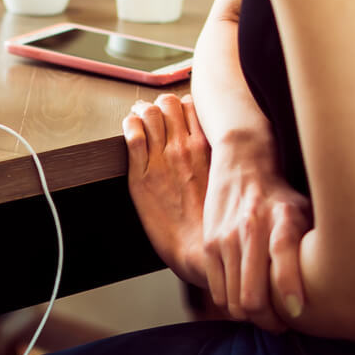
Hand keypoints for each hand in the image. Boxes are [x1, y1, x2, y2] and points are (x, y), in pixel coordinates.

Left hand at [123, 94, 211, 287]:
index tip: (176, 113)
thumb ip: (218, 159)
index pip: (191, 105)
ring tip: (140, 120)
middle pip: (168, 103)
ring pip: (149, 113)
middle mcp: (184, 148)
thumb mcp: (226, 183)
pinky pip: (132, 134)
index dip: (181, 106)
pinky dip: (129, 126)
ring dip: (142, 113)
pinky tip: (131, 130)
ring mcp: (161, 160)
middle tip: (155, 116)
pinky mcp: (141, 175)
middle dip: (159, 106)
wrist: (201, 252)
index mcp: (208, 149)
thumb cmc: (215, 224)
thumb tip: (213, 145)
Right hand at [202, 129, 311, 330]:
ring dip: (251, 316)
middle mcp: (251, 228)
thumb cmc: (280, 195)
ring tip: (266, 313)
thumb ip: (311, 247)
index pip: (282, 256)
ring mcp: (225, 238)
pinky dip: (231, 303)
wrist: (242, 163)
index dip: (290, 293)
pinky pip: (218, 292)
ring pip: (234, 301)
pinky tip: (245, 297)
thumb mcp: (305, 212)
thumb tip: (333, 287)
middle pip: (252, 297)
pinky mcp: (208, 243)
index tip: (297, 312)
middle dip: (269, 322)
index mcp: (282, 218)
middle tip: (282, 323)